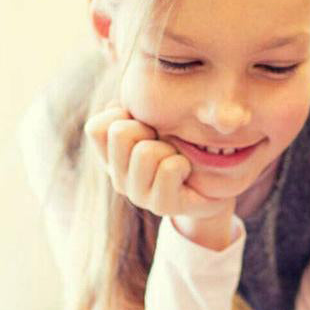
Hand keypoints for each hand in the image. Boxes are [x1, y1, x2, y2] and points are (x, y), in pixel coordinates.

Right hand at [87, 106, 234, 221]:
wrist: (213, 187)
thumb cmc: (182, 147)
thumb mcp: (156, 123)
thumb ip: (135, 111)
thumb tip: (118, 104)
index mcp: (112, 156)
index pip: (96, 128)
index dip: (121, 115)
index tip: (144, 124)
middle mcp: (119, 178)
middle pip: (120, 133)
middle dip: (148, 129)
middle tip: (163, 142)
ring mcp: (138, 195)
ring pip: (146, 152)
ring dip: (168, 149)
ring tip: (176, 159)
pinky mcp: (161, 206)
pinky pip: (169, 168)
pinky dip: (183, 164)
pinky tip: (185, 173)